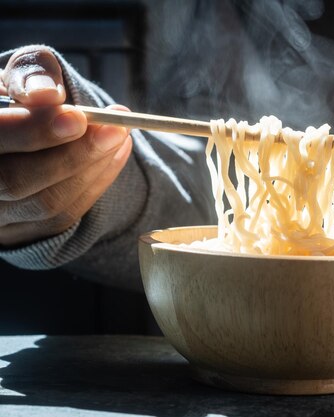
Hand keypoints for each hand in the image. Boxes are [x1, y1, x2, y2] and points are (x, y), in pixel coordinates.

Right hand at [0, 46, 132, 246]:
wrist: (26, 131)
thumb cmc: (22, 97)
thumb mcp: (24, 75)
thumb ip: (31, 75)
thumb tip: (46, 93)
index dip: (34, 131)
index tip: (78, 117)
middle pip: (16, 181)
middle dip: (73, 155)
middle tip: (115, 131)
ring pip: (46, 203)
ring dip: (92, 168)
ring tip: (120, 136)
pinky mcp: (23, 232)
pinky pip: (64, 217)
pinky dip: (96, 184)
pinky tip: (116, 155)